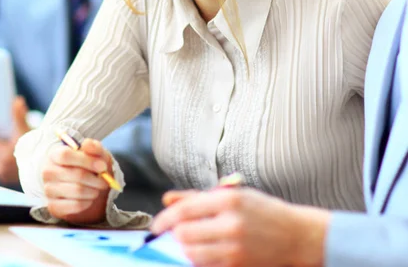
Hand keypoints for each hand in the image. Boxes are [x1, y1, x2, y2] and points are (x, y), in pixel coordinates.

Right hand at [42, 138, 112, 224]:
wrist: (81, 184)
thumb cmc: (86, 166)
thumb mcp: (93, 153)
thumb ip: (93, 147)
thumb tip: (87, 144)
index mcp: (55, 154)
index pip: (66, 155)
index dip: (86, 161)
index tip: (102, 166)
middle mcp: (48, 172)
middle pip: (75, 175)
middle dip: (96, 179)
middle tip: (105, 181)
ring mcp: (49, 190)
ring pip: (77, 191)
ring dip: (93, 191)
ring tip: (97, 188)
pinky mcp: (53, 206)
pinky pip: (75, 205)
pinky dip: (88, 202)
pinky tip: (89, 198)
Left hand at [151, 188, 329, 266]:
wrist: (297, 236)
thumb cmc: (262, 211)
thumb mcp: (232, 194)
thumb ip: (197, 197)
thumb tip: (167, 199)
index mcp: (228, 199)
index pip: (185, 210)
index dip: (164, 218)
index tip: (156, 225)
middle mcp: (231, 224)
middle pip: (184, 234)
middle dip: (174, 235)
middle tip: (174, 233)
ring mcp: (235, 248)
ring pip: (192, 254)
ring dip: (185, 248)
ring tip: (190, 242)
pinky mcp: (239, 266)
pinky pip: (206, 265)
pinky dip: (199, 260)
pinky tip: (205, 252)